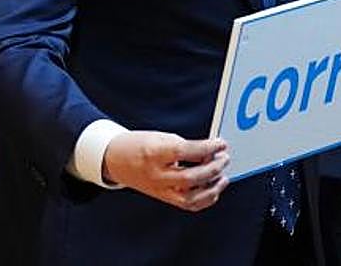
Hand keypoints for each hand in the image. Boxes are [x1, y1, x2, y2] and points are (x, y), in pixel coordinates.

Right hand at [102, 131, 228, 211]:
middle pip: (190, 177)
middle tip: (224, 158)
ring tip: (222, 176)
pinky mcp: (163, 197)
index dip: (207, 147)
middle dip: (213, 168)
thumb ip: (185, 145)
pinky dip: (204, 200)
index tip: (221, 143)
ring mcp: (159, 189)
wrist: (116, 160)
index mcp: (154, 153)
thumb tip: (209, 151)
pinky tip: (213, 189)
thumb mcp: (160, 136)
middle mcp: (156, 175)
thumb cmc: (138, 145)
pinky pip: (187, 205)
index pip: (185, 151)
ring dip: (212, 188)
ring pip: (190, 197)